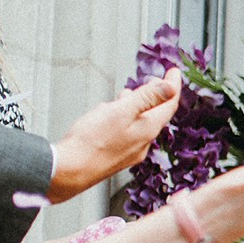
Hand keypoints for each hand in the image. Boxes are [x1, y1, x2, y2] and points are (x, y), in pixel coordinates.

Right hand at [49, 71, 181, 201]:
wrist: (69, 171)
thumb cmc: (91, 142)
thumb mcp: (121, 112)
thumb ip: (146, 98)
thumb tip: (170, 88)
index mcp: (147, 129)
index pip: (169, 104)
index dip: (173, 86)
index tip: (174, 71)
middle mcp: (143, 143)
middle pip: (157, 114)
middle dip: (157, 95)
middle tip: (157, 80)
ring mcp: (130, 151)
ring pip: (140, 123)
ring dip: (139, 106)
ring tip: (131, 93)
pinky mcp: (116, 155)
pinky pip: (128, 132)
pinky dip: (125, 118)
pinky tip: (112, 114)